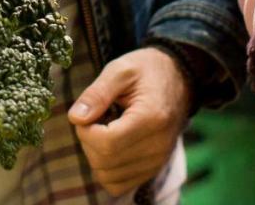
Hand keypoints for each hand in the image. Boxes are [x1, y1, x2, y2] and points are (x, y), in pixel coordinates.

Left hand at [68, 47, 190, 194]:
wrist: (178, 80)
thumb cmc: (147, 71)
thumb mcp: (121, 69)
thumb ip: (97, 93)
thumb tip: (76, 118)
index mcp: (152, 117)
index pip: (107, 143)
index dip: (86, 131)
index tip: (87, 113)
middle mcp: (158, 145)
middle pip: (105, 161)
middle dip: (89, 142)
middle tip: (95, 119)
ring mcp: (158, 161)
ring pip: (108, 176)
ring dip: (96, 156)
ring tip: (106, 130)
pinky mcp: (153, 170)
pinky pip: (118, 184)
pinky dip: (106, 169)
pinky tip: (111, 146)